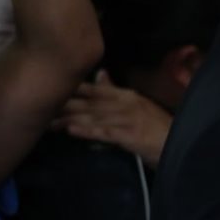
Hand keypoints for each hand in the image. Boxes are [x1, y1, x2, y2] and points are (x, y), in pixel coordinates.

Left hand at [53, 70, 172, 167]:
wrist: (180, 145)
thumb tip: (100, 74)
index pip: (95, 89)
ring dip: (70, 120)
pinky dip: (88, 131)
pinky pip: (105, 133)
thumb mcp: (138, 106)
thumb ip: (117, 91)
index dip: (71, 89)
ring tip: (48, 124)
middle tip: (39, 109)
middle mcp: (126, 104)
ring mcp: (129, 119)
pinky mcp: (131, 136)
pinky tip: (72, 131)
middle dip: (64, 106)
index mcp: (127, 96)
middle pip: (90, 103)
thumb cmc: (158, 129)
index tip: (48, 89)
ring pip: (93, 118)